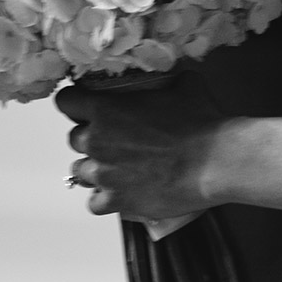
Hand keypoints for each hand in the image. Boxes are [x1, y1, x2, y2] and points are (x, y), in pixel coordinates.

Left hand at [57, 74, 225, 219]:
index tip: (86, 104)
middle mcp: (98, 143)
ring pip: (81, 171)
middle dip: (91, 136)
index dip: (76, 101)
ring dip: (96, 167)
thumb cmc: (201, 121)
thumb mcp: (184, 85)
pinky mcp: (118, 202)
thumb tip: (169, 78)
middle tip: (115, 137)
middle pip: (74, 139)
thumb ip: (165, 81)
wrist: (216, 162)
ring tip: (119, 166)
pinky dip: (105, 198)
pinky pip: (94, 203)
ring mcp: (105, 176)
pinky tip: (122, 191)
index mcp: (106, 110)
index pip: (66, 101)